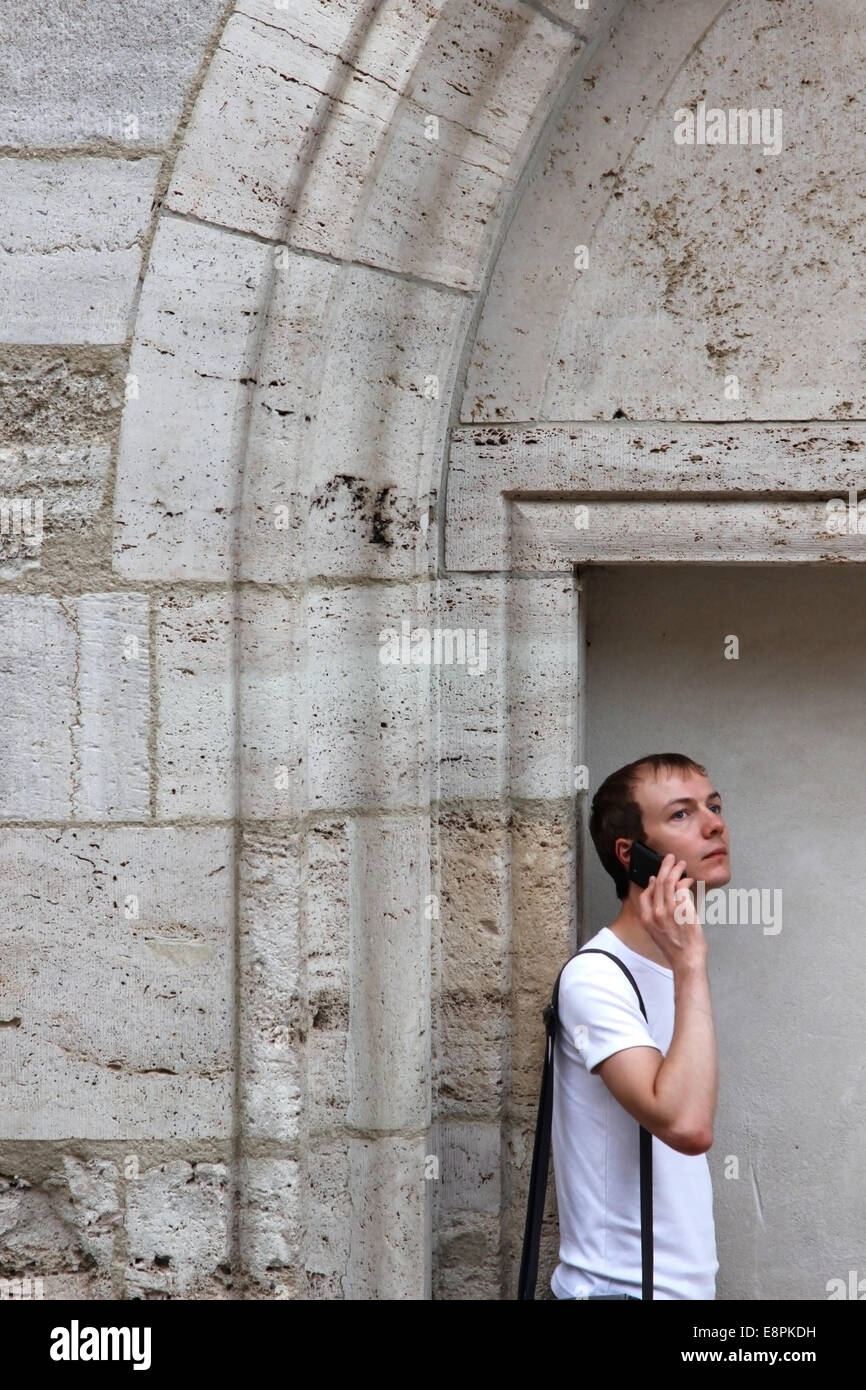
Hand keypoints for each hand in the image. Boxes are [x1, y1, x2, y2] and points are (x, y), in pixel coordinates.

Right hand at [638, 852, 706, 969]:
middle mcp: (656, 913)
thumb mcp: (658, 932)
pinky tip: (689, 881)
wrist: (686, 960)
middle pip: (659, 883)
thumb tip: (659, 895)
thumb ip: (656, 914)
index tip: (657, 876)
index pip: (646, 894)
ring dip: (676, 870)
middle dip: (665, 867)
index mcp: (647, 918)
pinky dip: (685, 882)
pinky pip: (682, 889)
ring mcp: (670, 910)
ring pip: (670, 882)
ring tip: (681, 864)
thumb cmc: (675, 949)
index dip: (652, 882)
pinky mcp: (684, 910)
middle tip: (670, 858)